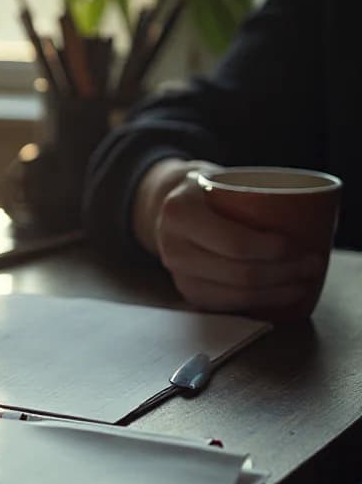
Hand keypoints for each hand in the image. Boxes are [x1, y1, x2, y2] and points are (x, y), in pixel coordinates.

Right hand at [132, 159, 321, 312]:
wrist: (168, 206)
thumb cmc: (207, 191)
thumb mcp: (222, 178)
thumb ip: (255, 194)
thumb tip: (315, 217)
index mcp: (180, 212)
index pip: (234, 243)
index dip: (273, 251)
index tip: (299, 246)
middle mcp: (172, 245)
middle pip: (239, 273)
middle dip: (284, 273)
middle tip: (311, 264)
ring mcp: (176, 272)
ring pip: (236, 294)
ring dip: (276, 293)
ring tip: (302, 283)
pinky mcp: (185, 290)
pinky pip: (227, 305)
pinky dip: (257, 302)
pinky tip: (278, 295)